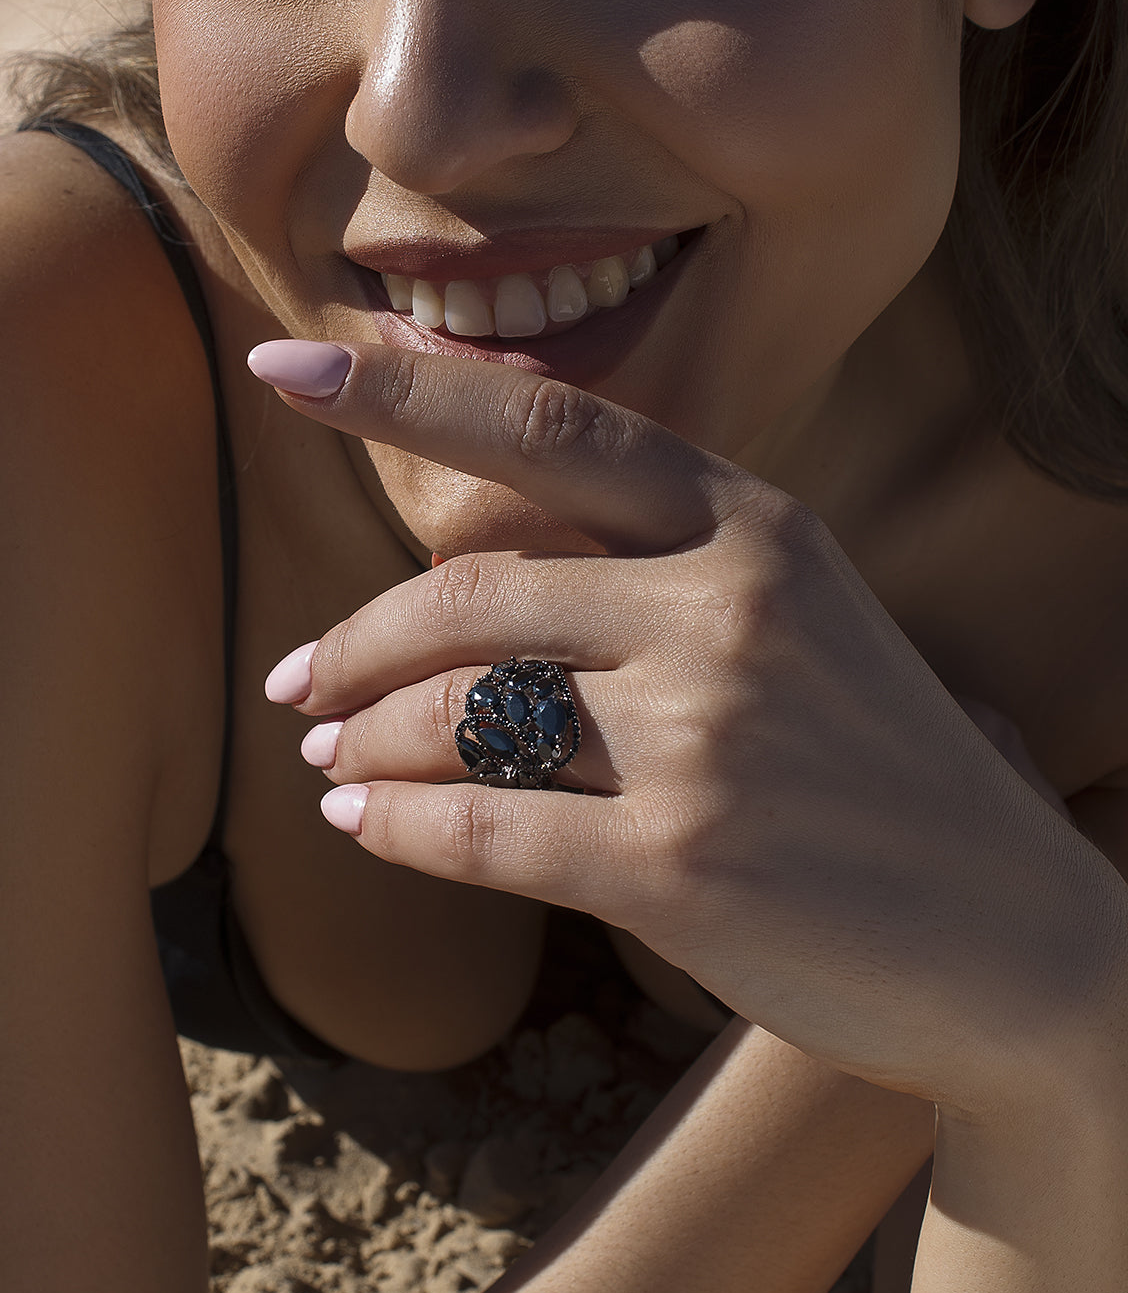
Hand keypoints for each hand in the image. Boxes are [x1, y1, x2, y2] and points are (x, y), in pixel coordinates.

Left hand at [249, 338, 1127, 1117]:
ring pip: (456, 715)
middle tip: (294, 681)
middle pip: (466, 597)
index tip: (284, 362)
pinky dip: (395, 827)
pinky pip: (478, 830)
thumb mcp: (794, 619)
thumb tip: (451, 585)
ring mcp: (705, 738)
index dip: (405, 389)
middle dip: (349, 644)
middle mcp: (728, 608)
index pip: (548, 426)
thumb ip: (649, 574)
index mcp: (754, 526)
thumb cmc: (872, 767)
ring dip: (362, 740)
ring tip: (328, 760)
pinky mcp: (679, 867)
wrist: (1010, 930)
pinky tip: (363, 825)